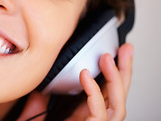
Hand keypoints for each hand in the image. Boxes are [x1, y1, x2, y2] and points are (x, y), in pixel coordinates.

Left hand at [17, 43, 133, 120]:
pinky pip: (100, 114)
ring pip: (118, 104)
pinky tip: (86, 75)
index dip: (111, 73)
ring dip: (116, 79)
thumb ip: (42, 100)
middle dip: (124, 71)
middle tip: (126, 50)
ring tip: (108, 58)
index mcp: (84, 115)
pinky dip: (95, 93)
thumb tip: (43, 82)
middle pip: (117, 95)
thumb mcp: (37, 115)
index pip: (105, 91)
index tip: (111, 53)